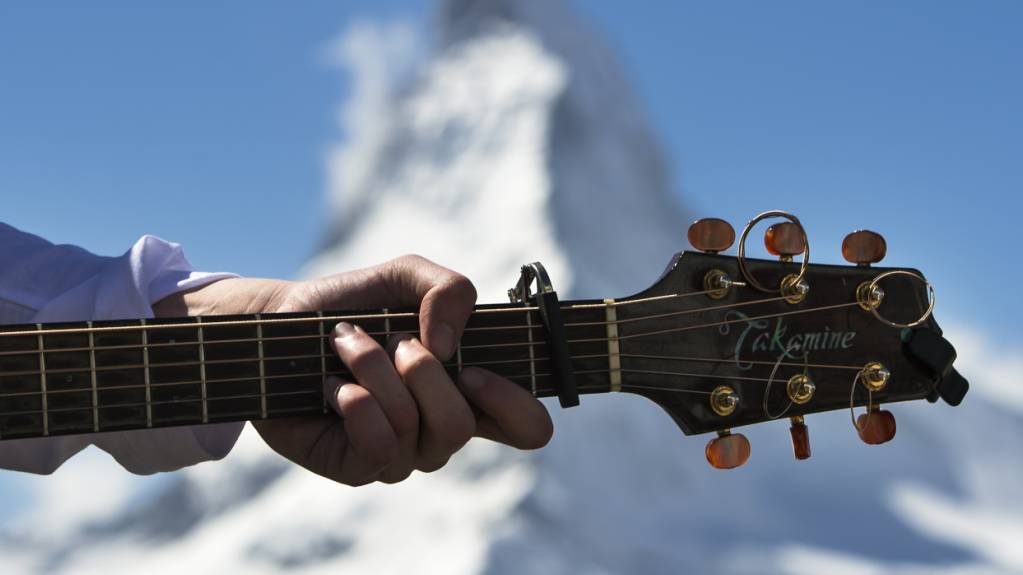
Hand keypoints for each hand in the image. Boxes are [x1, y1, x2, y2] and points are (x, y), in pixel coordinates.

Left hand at [153, 255, 552, 484]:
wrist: (281, 320)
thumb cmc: (353, 304)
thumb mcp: (407, 276)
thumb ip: (450, 289)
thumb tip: (445, 347)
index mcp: (469, 391)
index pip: (528, 429)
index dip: (515, 405)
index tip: (475, 369)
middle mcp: (439, 430)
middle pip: (463, 427)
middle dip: (424, 373)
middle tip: (394, 340)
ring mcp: (400, 454)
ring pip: (414, 431)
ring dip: (376, 372)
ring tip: (346, 344)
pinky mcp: (356, 466)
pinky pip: (377, 449)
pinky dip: (355, 403)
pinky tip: (331, 385)